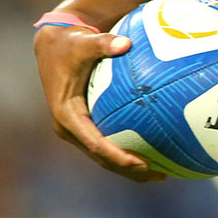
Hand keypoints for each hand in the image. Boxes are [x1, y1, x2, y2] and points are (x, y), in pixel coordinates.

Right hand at [33, 24, 165, 181]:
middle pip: (102, 158)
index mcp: (67, 115)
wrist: (54, 46)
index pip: (96, 143)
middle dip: (129, 170)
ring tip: (163, 173)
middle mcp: (70, 127)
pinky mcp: (85, 125)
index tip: (141, 163)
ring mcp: (77, 129)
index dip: (118, 156)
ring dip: (131, 168)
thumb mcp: (84, 43)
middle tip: (160, 175)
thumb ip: (103, 43)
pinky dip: (129, 151)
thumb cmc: (71, 44)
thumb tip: (125, 43)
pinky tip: (158, 153)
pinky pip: (108, 143)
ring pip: (105, 156)